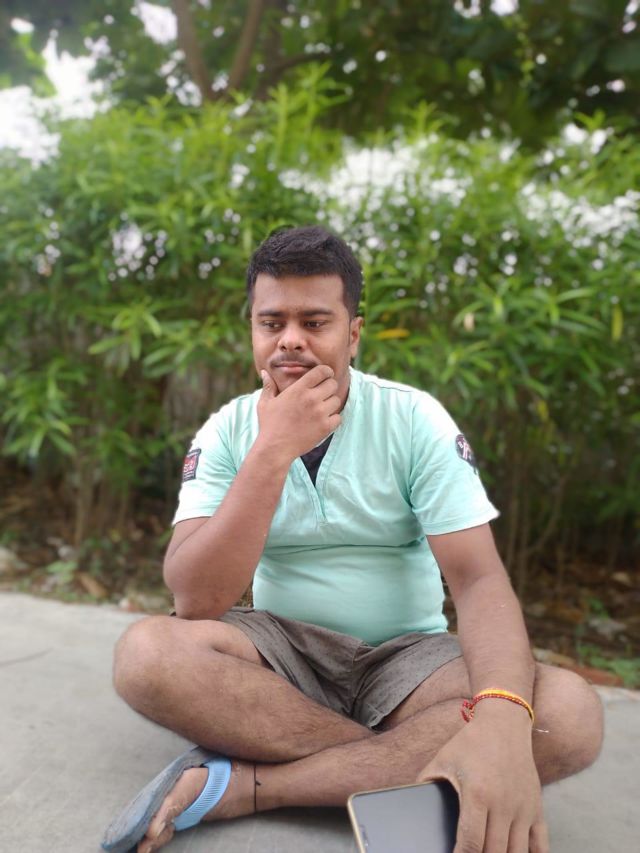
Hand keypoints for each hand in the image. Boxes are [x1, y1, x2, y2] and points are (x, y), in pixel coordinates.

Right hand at [257, 365, 341, 460]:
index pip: (321, 371)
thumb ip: (268, 386)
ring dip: (331, 403)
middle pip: (332, 384)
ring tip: (322, 408)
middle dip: (329, 387)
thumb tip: (264, 372)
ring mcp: (320, 413)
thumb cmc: (269, 425)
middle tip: (323, 393)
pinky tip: (323, 421)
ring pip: (337, 400)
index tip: (326, 375)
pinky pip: (338, 417)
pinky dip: (333, 419)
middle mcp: (311, 398)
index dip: (326, 371)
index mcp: (298, 389)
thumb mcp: (265, 403)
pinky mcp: (325, 427)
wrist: (275, 448)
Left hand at [417, 705, 548, 852]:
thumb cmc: (471, 743)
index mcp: (478, 794)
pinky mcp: (537, 808)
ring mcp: (523, 808)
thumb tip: (409, 806)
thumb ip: (425, 784)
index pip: (471, 843)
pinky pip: (541, 846)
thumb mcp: (442, 760)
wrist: (504, 724)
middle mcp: (503, 804)